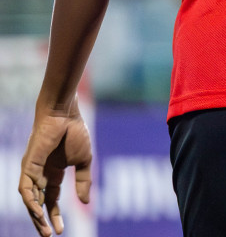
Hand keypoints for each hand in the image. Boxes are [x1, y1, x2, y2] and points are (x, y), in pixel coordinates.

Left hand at [18, 106, 91, 235]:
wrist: (65, 114)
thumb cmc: (75, 132)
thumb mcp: (84, 161)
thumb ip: (83, 181)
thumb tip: (85, 203)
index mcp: (54, 173)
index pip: (52, 200)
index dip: (56, 215)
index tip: (61, 231)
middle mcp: (40, 174)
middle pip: (38, 204)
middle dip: (43, 221)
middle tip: (49, 235)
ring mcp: (32, 171)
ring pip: (30, 200)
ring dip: (35, 216)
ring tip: (44, 229)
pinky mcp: (28, 166)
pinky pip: (25, 189)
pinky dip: (30, 202)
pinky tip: (38, 212)